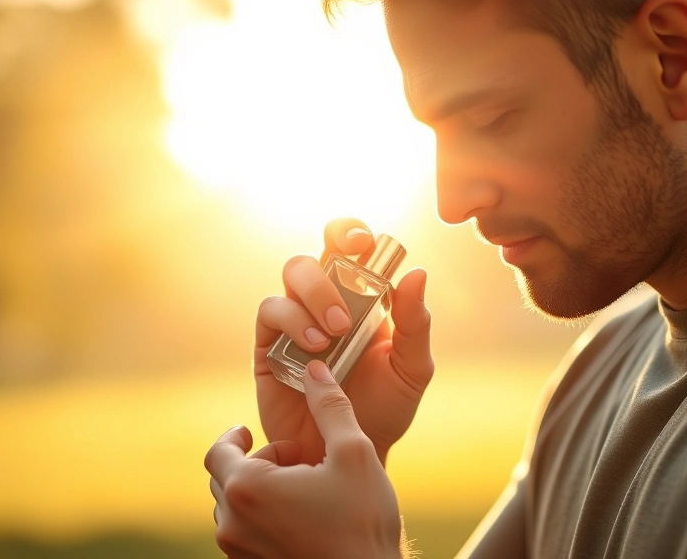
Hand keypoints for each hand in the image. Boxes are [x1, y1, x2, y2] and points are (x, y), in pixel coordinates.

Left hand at [206, 361, 401, 558]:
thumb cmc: (363, 521)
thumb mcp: (354, 453)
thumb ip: (329, 406)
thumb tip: (315, 369)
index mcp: (248, 489)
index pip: (218, 452)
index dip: (234, 436)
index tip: (250, 430)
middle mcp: (233, 524)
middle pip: (225, 478)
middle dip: (256, 462)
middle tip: (296, 459)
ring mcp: (240, 552)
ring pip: (235, 507)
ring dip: (260, 490)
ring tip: (303, 489)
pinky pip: (245, 534)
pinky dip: (264, 517)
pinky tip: (303, 515)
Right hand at [254, 219, 432, 464]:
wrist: (351, 453)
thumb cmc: (385, 410)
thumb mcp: (412, 370)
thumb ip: (417, 324)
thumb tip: (417, 273)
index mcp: (360, 299)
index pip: (348, 250)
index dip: (349, 232)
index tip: (362, 242)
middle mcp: (323, 304)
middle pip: (312, 258)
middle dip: (327, 271)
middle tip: (347, 311)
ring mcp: (294, 323)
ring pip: (289, 279)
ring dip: (312, 298)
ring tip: (333, 336)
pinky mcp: (270, 347)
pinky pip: (270, 313)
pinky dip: (292, 321)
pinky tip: (314, 349)